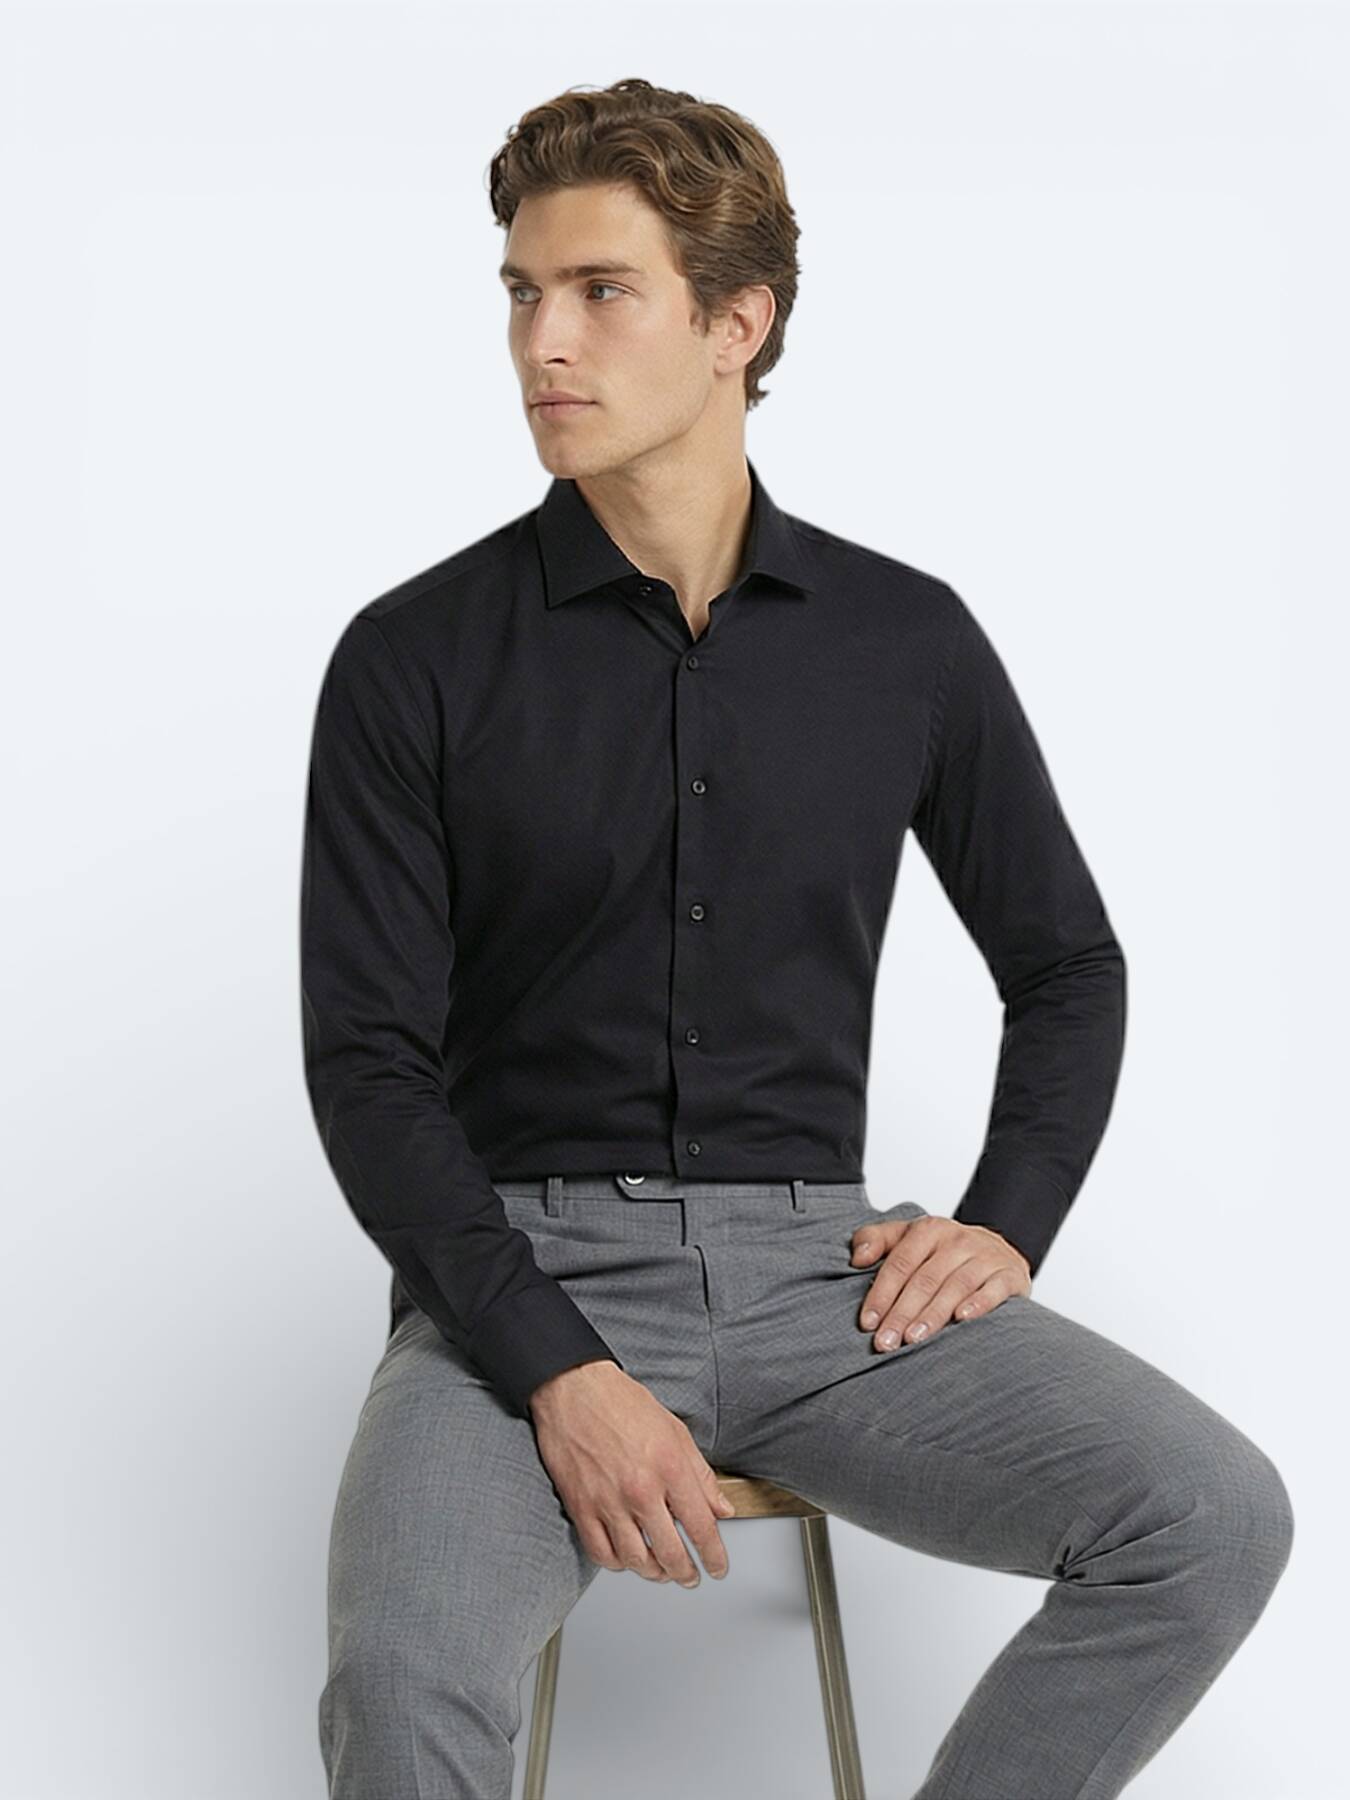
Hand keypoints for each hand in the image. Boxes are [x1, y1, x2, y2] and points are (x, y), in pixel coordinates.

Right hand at [528, 1360, 735, 1586]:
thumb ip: (701, 1474)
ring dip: (654, 1574)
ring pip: (636, 1561)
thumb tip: (721, 1508)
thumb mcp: (675, 1430)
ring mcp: (608, 1502)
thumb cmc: (622, 1403)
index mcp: (669, 1468)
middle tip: (691, 1577)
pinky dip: (617, 1564)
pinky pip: (601, 1553)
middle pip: (671, 1553)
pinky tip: (627, 1559)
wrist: (574, 1388)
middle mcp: (641, 1490)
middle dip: (687, 1573)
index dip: (714, 1555)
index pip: (701, 1527)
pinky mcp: (580, 1507)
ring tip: (662, 1572)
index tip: (718, 1567)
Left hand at [849, 1215, 1031, 1350]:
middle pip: (924, 1280)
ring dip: (933, 1314)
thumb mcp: (907, 1237)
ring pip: (955, 1286)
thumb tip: (857, 1259)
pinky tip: (962, 1319)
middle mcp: (957, 1240)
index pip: (900, 1264)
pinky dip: (979, 1303)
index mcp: (928, 1230)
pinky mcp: (1009, 1274)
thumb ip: (876, 1240)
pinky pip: (994, 1289)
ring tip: (913, 1339)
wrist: (998, 1249)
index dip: (881, 1294)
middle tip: (885, 1343)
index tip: (868, 1323)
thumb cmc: (943, 1252)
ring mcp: (985, 1257)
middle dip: (902, 1314)